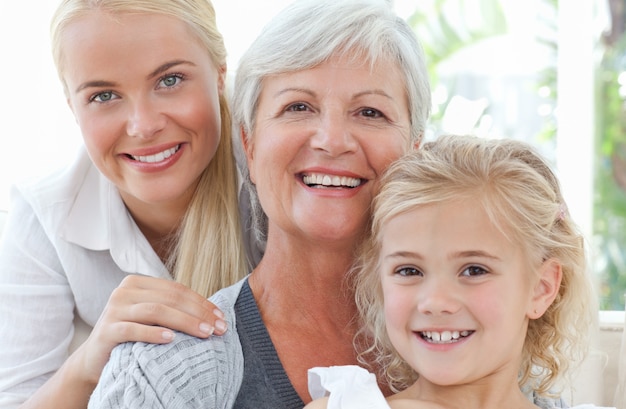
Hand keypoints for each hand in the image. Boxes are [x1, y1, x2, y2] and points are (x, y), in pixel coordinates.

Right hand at [76, 274, 225, 383]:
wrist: (95, 359)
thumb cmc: (131, 336)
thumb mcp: (152, 317)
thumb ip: (173, 309)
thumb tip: (213, 314)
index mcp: (138, 283)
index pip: (177, 289)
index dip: (201, 302)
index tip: (221, 318)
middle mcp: (124, 291)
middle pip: (170, 298)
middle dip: (198, 313)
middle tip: (218, 328)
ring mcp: (114, 309)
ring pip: (156, 310)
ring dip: (184, 322)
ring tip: (204, 333)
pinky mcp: (106, 330)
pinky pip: (134, 329)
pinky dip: (154, 333)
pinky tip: (171, 339)